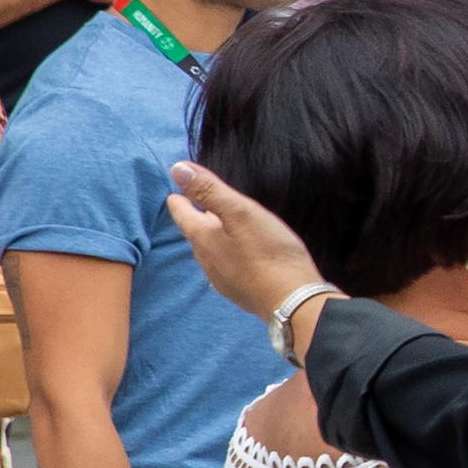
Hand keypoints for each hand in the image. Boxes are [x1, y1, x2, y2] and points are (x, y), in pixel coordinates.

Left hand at [163, 161, 324, 319]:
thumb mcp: (241, 212)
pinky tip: (241, 255)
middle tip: (200, 203)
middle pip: (195, 232)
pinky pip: (225, 266)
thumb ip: (209, 190)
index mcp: (203, 237)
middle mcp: (206, 258)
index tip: (177, 189)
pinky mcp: (238, 290)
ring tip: (222, 227)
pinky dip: (228, 254)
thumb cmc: (268, 251)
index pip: (181, 212)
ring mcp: (221, 277)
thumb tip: (176, 168)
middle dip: (197, 217)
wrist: (291, 299)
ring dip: (213, 237)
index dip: (180, 197)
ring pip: (210, 251)